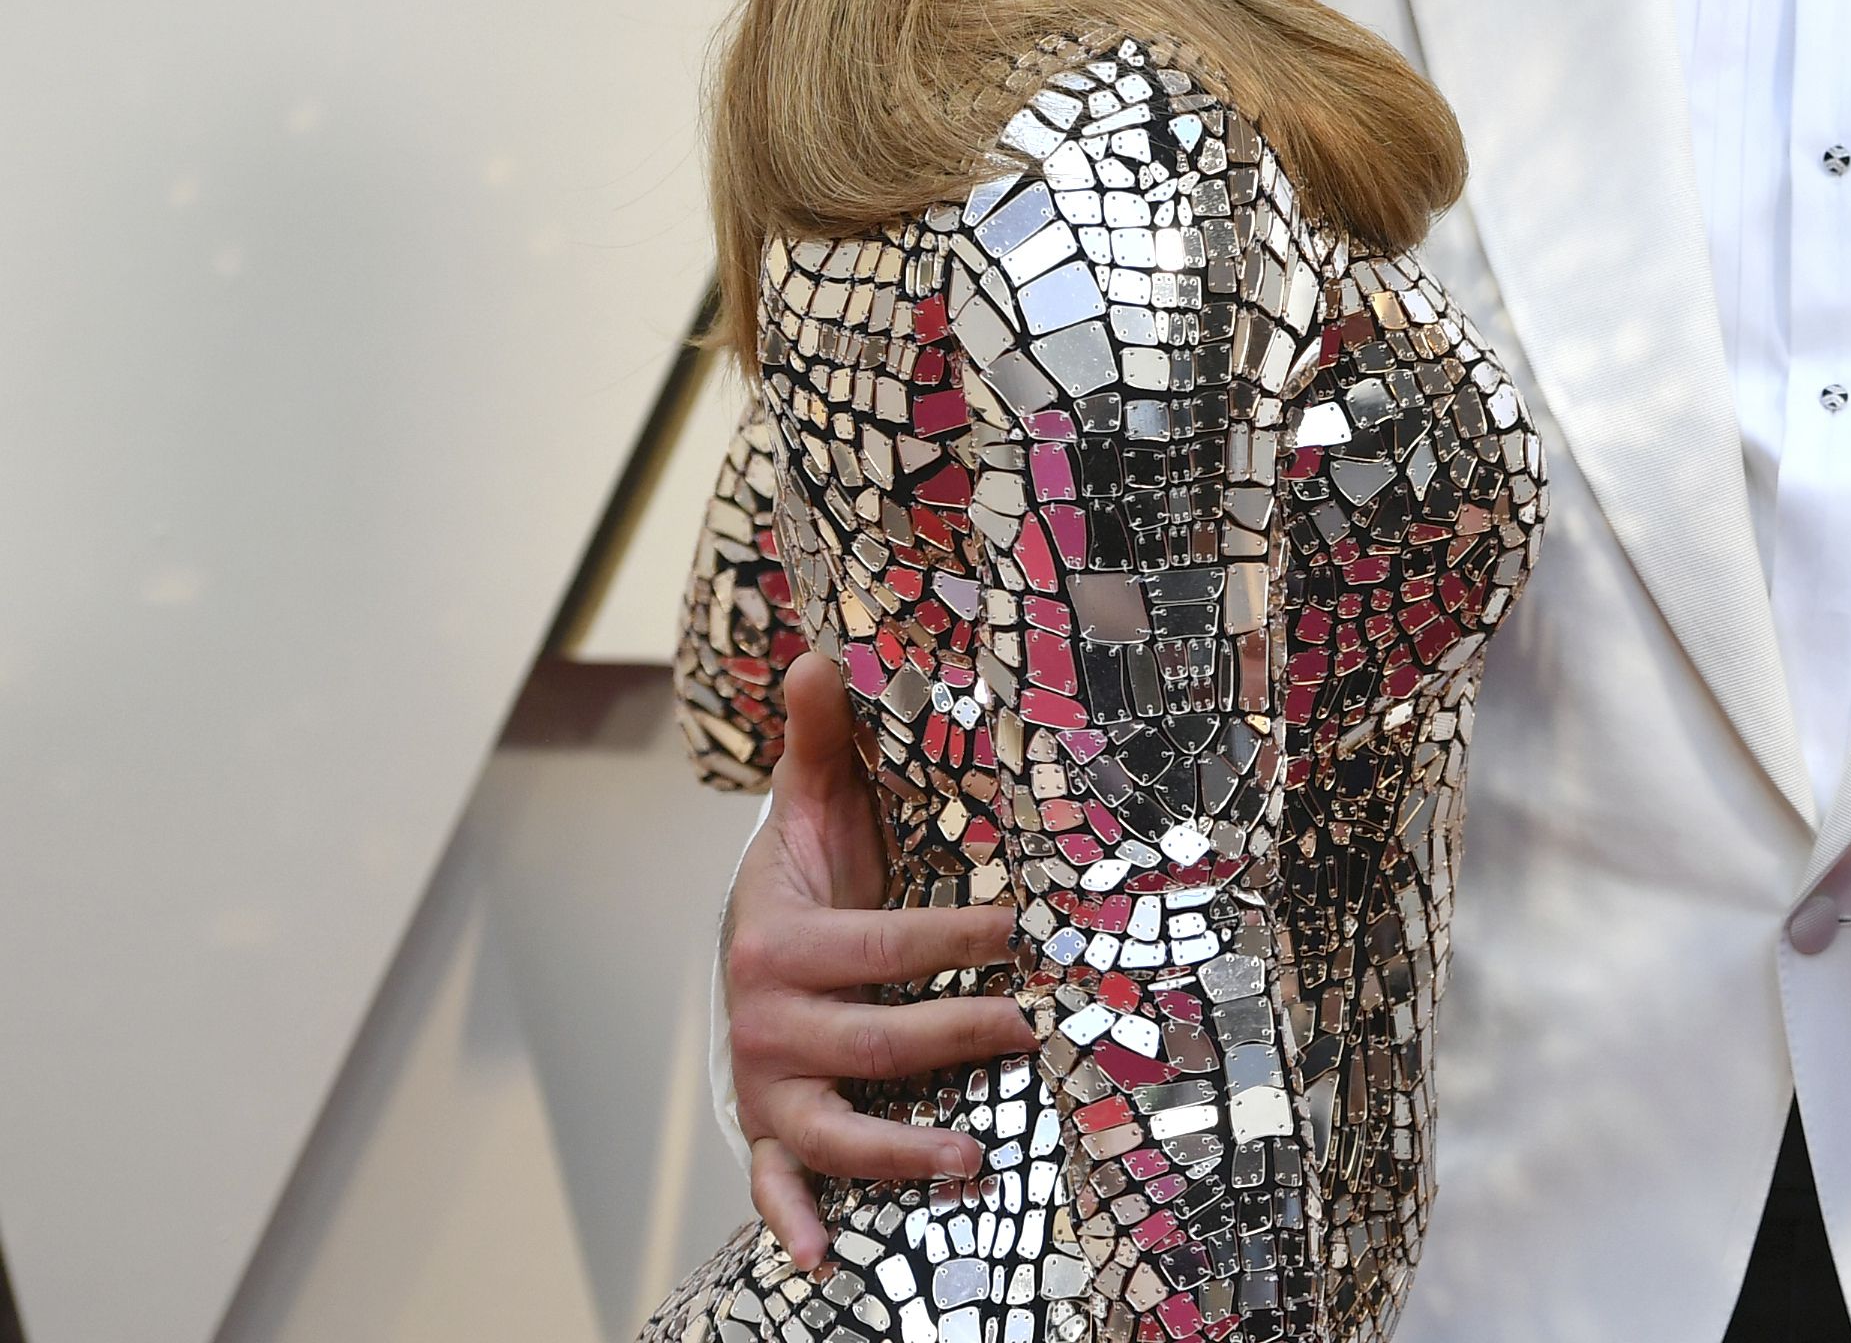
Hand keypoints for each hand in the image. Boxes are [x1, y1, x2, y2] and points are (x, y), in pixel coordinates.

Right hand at [727, 649, 1038, 1269]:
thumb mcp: (811, 810)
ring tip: (970, 1154)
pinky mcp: (770, 1130)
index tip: (1029, 928)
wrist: (749, 949)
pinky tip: (827, 1257)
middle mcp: (766, 1021)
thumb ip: (820, 742)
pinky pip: (776, 1184)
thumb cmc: (804, 882)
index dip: (961, 938)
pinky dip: (796, 1222)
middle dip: (958, 1036)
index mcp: (779, 941)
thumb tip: (820, 656)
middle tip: (1038, 1026)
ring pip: (832, 1128)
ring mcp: (767, 1085)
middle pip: (874, 1039)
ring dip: (897, 1149)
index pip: (886, 945)